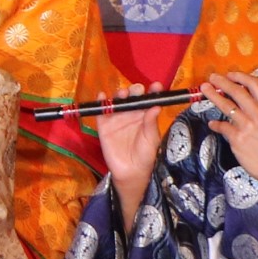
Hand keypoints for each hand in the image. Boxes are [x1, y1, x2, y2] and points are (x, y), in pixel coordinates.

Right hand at [98, 86, 164, 226]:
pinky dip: (100, 102)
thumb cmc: (146, 155)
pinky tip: (102, 96)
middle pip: (132, 96)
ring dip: (119, 94)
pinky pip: (101, 112)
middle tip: (137, 90)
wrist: (131, 172)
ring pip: (117, 101)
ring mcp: (117, 118)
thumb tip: (156, 106)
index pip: (149, 99)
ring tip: (123, 94)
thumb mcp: (151, 139)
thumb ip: (151, 123)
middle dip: (135, 90)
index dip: (153, 91)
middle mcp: (131, 113)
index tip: (157, 86)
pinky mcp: (104, 125)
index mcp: (145, 115)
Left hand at [200, 72, 257, 205]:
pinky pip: (222, 126)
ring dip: (213, 96)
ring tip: (206, 90)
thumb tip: (245, 98)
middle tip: (213, 78)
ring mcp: (247, 126)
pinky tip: (213, 124)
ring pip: (226, 105)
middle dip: (222, 82)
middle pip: (237, 92)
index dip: (240, 77)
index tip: (230, 74)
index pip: (254, 84)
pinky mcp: (237, 138)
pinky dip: (215, 124)